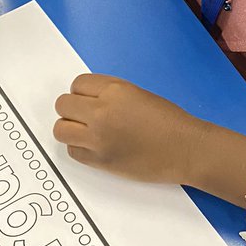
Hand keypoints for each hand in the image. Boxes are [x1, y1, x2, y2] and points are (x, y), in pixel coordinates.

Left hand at [53, 74, 199, 183]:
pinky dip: (79, 149)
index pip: (77, 84)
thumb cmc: (170, 121)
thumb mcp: (138, 94)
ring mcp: (98, 138)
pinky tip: (95, 147)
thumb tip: (89, 99)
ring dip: (70, 129)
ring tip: (86, 133)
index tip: (91, 100)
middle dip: (72, 110)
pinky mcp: (99, 161)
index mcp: (114, 90)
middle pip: (63, 105)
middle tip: (86, 117)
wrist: (185, 150)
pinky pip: (72, 151)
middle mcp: (102, 112)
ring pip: (60, 130)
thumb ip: (111, 93)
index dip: (83, 93)